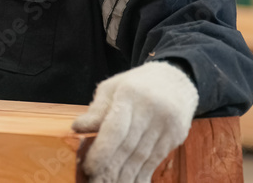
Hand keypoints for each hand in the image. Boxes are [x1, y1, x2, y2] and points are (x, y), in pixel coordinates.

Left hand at [71, 61, 197, 182]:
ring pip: (142, 157)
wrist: (175, 80)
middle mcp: (150, 109)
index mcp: (130, 94)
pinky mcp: (175, 136)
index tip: (89, 167)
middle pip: (128, 146)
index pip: (115, 128)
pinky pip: (154, 161)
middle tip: (95, 182)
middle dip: (110, 169)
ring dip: (124, 177)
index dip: (101, 151)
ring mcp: (166, 124)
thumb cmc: (136, 85)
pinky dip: (141, 176)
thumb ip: (97, 110)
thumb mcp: (112, 88)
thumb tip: (77, 128)